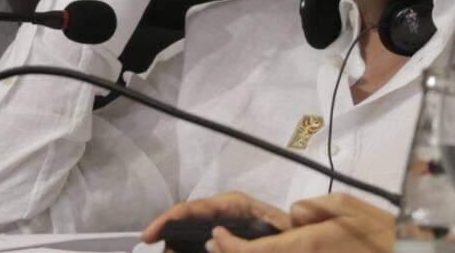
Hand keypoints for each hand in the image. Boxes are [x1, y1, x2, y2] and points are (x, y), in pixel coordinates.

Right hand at [141, 191, 290, 243]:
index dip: (167, 220)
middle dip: (171, 244)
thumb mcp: (272, 230)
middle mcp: (224, 217)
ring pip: (190, 244)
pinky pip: (203, 249)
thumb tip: (213, 239)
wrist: (305, 245)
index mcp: (233, 206)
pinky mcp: (224, 245)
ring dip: (180, 251)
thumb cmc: (294, 233)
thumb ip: (246, 238)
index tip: (149, 236)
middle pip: (185, 228)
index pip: (191, 208)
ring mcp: (223, 234)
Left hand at [208, 193, 394, 252]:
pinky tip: (270, 251)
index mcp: (307, 244)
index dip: (229, 246)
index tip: (217, 236)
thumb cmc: (378, 232)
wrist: (401, 251)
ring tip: (235, 249)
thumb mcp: (346, 205)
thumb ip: (312, 208)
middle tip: (216, 245)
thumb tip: (293, 215)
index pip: (254, 251)